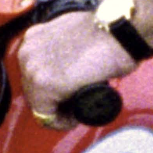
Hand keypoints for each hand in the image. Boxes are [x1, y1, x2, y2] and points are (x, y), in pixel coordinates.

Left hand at [18, 11, 136, 130]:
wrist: (124, 31)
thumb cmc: (111, 31)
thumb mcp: (76, 30)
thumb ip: (63, 44)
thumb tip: (67, 61)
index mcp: (34, 37)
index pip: (35, 71)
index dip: (52, 83)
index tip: (67, 90)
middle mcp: (27, 52)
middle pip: (33, 88)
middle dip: (54, 96)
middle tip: (75, 100)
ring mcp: (32, 70)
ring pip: (39, 103)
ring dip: (59, 108)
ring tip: (78, 108)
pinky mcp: (44, 87)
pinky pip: (48, 117)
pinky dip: (63, 121)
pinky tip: (77, 117)